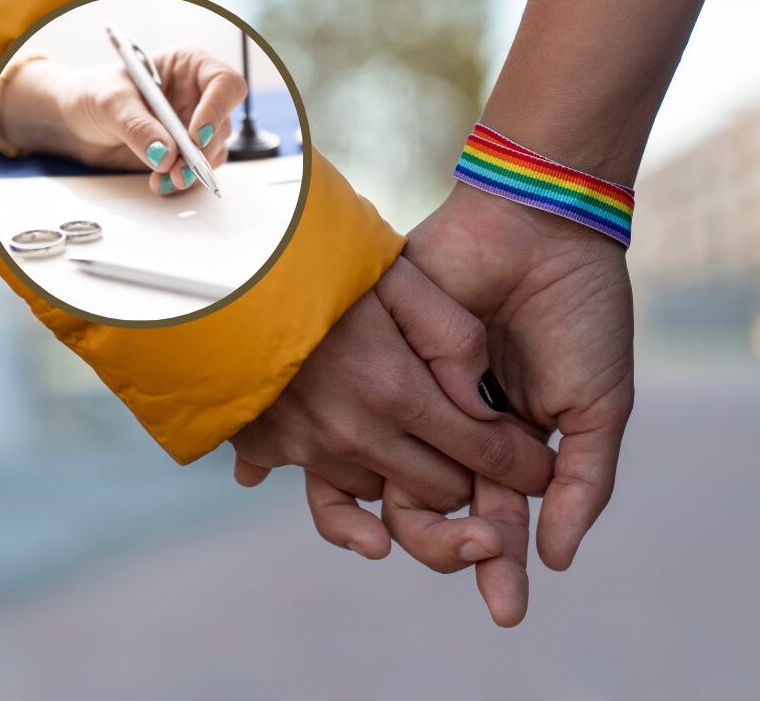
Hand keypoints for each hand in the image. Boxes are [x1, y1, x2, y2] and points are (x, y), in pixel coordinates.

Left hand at [0, 48, 244, 194]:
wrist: (74, 121)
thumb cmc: (91, 92)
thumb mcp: (110, 101)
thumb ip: (138, 126)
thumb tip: (165, 154)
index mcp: (188, 66)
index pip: (225, 83)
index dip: (217, 110)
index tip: (195, 136)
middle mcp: (198, 96)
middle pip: (223, 124)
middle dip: (202, 151)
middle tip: (179, 170)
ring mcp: (193, 126)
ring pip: (214, 152)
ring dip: (193, 170)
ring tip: (165, 180)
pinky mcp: (184, 153)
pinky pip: (196, 170)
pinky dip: (181, 181)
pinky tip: (161, 184)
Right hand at [230, 257, 555, 529]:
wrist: (219, 268)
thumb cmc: (318, 263)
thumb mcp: (400, 276)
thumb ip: (454, 335)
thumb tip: (481, 400)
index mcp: (392, 388)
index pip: (478, 452)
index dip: (519, 465)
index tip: (540, 469)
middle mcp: (351, 432)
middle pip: (439, 490)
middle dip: (473, 480)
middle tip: (488, 461)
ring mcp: (308, 447)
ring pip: (388, 495)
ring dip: (413, 477)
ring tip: (423, 444)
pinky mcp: (272, 450)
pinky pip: (331, 494)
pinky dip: (357, 482)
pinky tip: (368, 464)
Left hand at [297, 182, 631, 625]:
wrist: (539, 231)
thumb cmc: (578, 316)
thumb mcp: (598, 406)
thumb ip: (582, 484)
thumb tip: (555, 560)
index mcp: (507, 446)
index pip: (496, 520)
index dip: (501, 565)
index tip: (506, 609)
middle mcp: (455, 431)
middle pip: (438, 513)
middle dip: (456, 547)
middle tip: (482, 551)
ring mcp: (415, 399)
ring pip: (392, 482)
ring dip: (411, 520)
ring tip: (415, 538)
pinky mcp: (379, 364)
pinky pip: (359, 426)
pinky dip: (353, 463)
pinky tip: (355, 497)